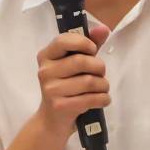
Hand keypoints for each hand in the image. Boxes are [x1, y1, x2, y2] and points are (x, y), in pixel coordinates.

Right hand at [33, 17, 111, 138]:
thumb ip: (89, 45)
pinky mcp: (60, 106)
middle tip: (101, 73)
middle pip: (81, 62)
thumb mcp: (74, 65)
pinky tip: (102, 100)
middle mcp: (45, 71)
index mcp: (46, 56)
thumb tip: (103, 28)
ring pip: (89, 82)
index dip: (84, 43)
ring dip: (103, 85)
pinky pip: (90, 99)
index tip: (93, 50)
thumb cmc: (66, 88)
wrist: (52, 120)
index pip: (64, 40)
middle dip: (99, 67)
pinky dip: (103, 99)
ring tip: (102, 88)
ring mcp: (50, 90)